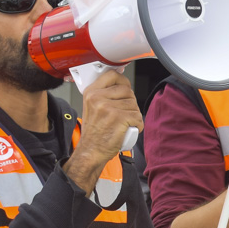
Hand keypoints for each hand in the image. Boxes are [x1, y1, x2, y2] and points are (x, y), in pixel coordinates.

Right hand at [63, 70, 141, 192]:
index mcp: (91, 92)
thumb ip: (103, 94)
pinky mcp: (119, 118)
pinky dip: (137, 125)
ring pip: (134, 105)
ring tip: (124, 124)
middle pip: (127, 91)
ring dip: (134, 115)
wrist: (91, 152)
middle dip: (130, 103)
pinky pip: (138, 117)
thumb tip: (121, 85)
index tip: (125, 89)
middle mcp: (98, 98)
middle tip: (123, 114)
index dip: (123, 82)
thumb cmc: (94, 133)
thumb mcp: (92, 107)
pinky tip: (128, 129)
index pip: (113, 75)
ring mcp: (108, 108)